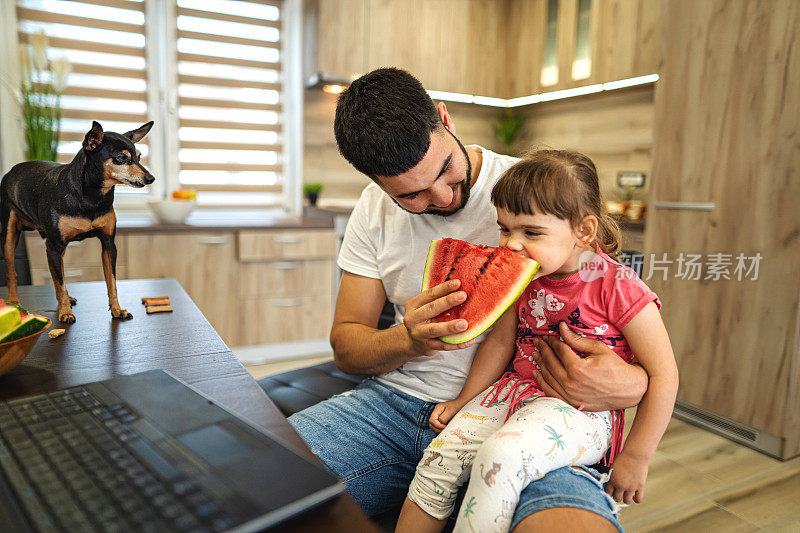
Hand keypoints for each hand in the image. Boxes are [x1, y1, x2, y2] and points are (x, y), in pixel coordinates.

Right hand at [403, 280, 475, 356]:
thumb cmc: (424, 319)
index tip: (457, 283)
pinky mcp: (427, 347)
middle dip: (448, 302)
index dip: (443, 288)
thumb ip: (436, 299)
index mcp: (413, 305)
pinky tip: (470, 340)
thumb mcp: (423, 307)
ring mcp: (419, 334)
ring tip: (465, 324)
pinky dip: (457, 344)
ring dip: (450, 327)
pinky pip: (444, 346)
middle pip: (431, 309)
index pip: (429, 294)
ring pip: (435, 330)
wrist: (412, 342)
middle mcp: (413, 319)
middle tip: (463, 296)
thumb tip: (460, 287)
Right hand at [429, 399, 465, 432]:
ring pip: (433, 426)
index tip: (445, 427)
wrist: (459, 403)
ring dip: (438, 430)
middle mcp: (436, 412)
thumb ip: (444, 418)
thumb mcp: (451, 412)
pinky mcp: (439, 418)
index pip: (432, 420)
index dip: (438, 425)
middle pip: (431, 423)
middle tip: (445, 430)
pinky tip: (445, 428)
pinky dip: (439, 429)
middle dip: (437, 429)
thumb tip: (441, 424)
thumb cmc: (456, 406)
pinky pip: (436, 426)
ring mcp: (437, 415)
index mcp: (438, 409)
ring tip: (445, 430)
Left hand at [532, 322, 647, 410]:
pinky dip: (542, 382)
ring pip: (547, 377)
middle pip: (549, 363)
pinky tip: (537, 373)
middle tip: (536, 342)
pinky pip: (551, 392)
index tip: (547, 336)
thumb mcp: (598, 349)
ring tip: (535, 354)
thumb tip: (561, 328)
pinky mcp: (571, 403)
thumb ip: (577, 340)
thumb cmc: (616, 367)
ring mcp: (570, 395)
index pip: (558, 350)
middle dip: (542, 350)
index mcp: (577, 368)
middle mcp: (571, 383)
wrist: (629, 390)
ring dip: (539, 364)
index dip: (551, 341)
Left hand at [605, 452, 647, 503]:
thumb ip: (611, 477)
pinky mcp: (639, 487)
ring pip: (626, 501)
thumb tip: (610, 484)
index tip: (611, 492)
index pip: (608, 493)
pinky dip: (636, 499)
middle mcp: (621, 485)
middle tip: (618, 494)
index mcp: (612, 480)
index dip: (609, 493)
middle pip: (616, 498)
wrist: (635, 455)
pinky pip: (638, 500)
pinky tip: (635, 495)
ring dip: (626, 499)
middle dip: (616, 497)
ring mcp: (630, 487)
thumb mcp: (613, 467)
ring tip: (626, 495)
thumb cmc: (624, 458)